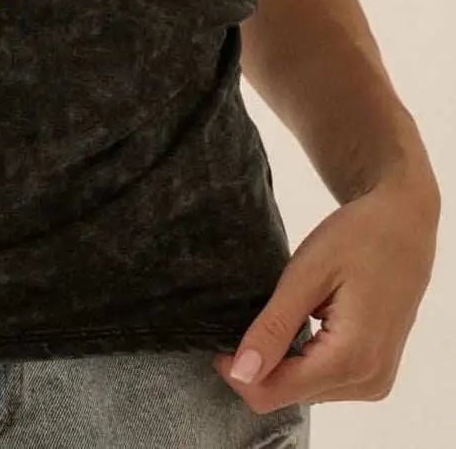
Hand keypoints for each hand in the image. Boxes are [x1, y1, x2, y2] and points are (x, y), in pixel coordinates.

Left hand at [211, 168, 439, 412]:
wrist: (403, 227)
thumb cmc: (356, 239)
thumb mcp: (306, 275)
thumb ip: (273, 328)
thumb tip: (240, 373)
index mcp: (351, 359)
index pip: (275, 393)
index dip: (238, 372)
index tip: (220, 341)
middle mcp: (368, 382)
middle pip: (290, 395)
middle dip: (261, 366)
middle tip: (252, 318)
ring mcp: (375, 381)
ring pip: (305, 392)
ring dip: (283, 363)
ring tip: (284, 316)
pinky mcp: (375, 374)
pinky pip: (325, 382)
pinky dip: (303, 360)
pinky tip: (302, 325)